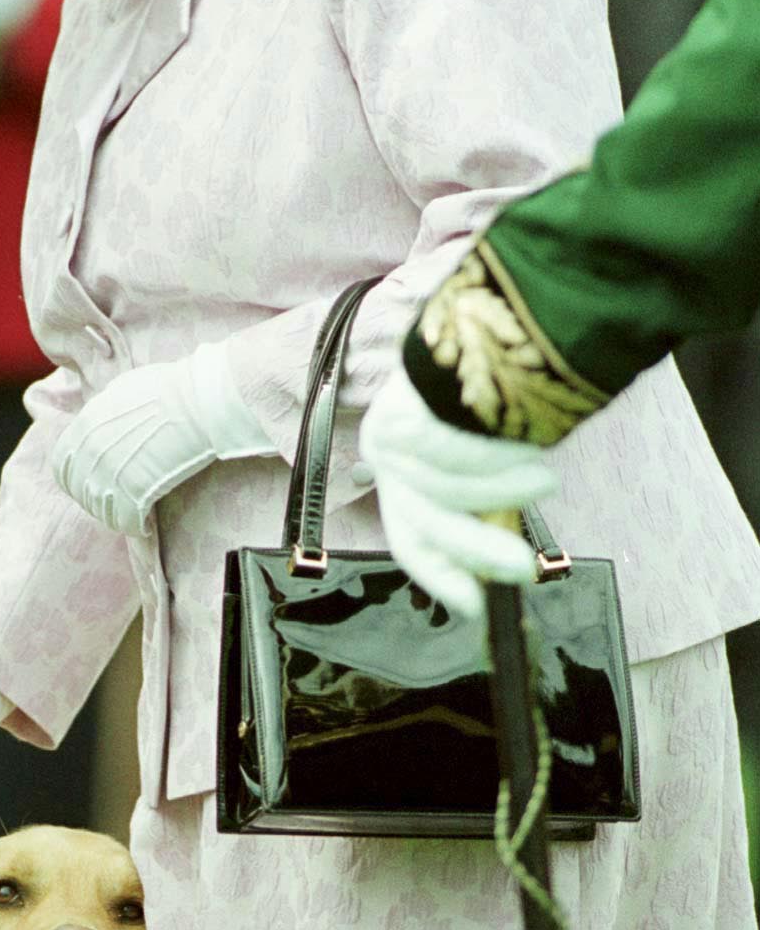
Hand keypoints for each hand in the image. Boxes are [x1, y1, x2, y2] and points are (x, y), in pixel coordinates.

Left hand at [52, 343, 270, 536]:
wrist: (199, 402)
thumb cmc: (170, 388)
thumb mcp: (123, 388)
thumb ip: (106, 408)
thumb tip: (104, 415)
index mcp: (85, 425)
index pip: (61, 465)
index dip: (74, 478)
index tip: (92, 482)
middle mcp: (92, 452)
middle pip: (80, 492)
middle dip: (97, 499)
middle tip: (118, 501)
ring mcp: (111, 474)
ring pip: (101, 510)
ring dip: (115, 515)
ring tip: (133, 515)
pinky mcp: (135, 492)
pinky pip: (124, 522)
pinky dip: (135, 527)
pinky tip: (146, 526)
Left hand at [355, 367, 559, 618]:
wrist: (480, 324)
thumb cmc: (490, 389)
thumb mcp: (481, 455)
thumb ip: (477, 503)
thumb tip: (494, 566)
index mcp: (400, 470)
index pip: (410, 537)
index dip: (441, 574)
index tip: (473, 605)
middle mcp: (386, 457)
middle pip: (427, 523)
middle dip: (478, 550)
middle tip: (523, 568)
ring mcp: (389, 438)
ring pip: (447, 492)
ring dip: (503, 490)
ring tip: (542, 475)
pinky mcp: (400, 420)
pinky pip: (454, 462)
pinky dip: (495, 461)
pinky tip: (525, 446)